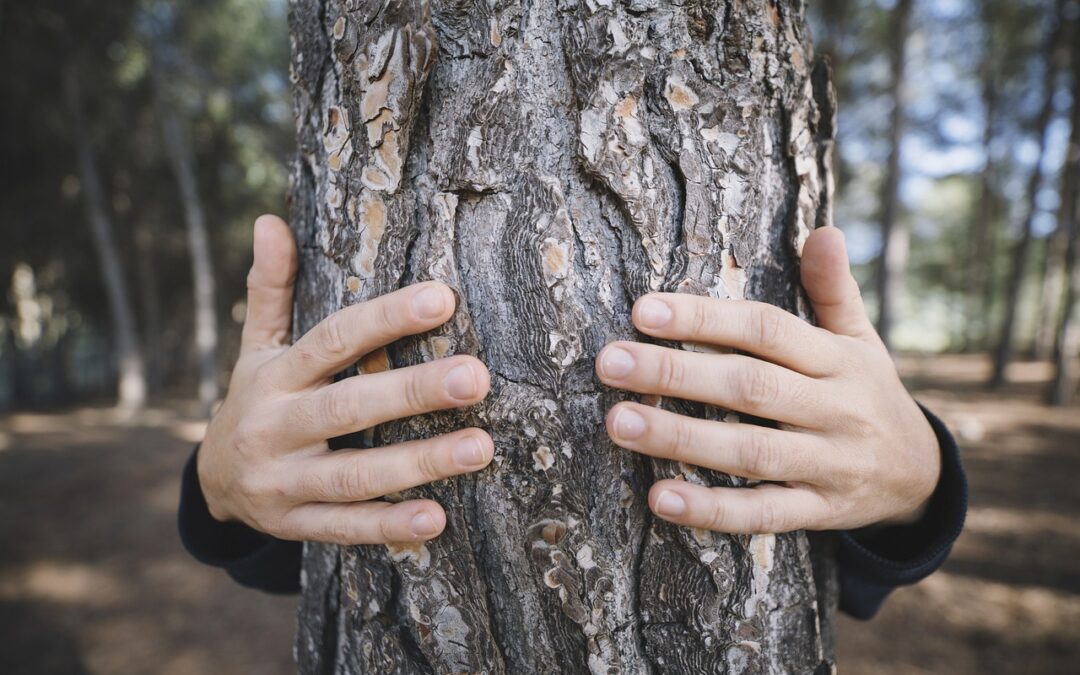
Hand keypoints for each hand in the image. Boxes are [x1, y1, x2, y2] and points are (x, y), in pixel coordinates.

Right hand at [197, 215, 492, 544]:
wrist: (212, 483)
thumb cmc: (257, 400)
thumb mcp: (257, 347)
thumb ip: (270, 289)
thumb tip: (269, 220)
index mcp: (275, 376)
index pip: (333, 340)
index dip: (385, 318)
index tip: (443, 298)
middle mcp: (275, 427)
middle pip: (347, 407)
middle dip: (413, 392)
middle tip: (476, 378)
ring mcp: (282, 481)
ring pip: (353, 474)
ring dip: (418, 463)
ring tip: (480, 448)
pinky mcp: (294, 524)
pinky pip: (343, 527)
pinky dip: (388, 527)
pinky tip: (436, 520)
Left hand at [595, 227, 940, 533]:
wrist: (922, 477)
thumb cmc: (867, 394)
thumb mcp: (861, 340)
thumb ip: (834, 290)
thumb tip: (824, 230)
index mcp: (836, 360)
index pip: (765, 329)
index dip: (705, 318)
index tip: (644, 310)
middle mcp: (834, 409)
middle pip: (750, 387)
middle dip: (676, 373)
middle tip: (611, 362)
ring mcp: (828, 464)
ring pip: (750, 451)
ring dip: (681, 439)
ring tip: (618, 423)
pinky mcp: (819, 512)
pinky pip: (763, 514)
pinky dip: (712, 510)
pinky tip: (660, 499)